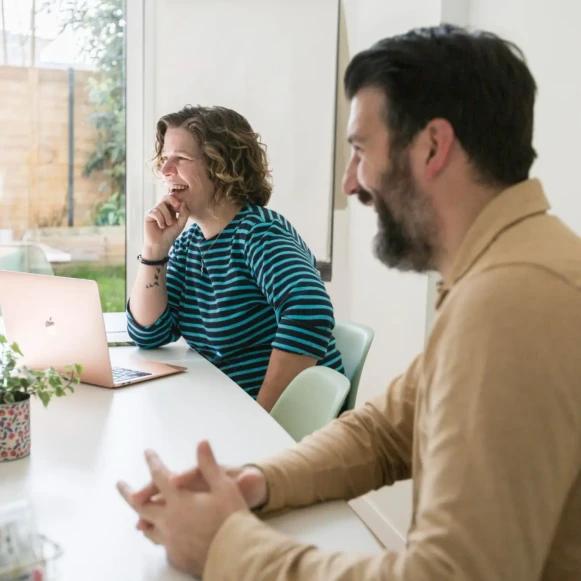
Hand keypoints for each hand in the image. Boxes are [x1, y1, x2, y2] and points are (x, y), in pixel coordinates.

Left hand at [118, 442, 248, 577]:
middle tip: (120, 484)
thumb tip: (201, 442)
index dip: (153, 462)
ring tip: (136, 511)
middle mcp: (168, 519)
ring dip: (140, 515)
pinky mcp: (176, 554)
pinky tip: (156, 533)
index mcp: (179, 500)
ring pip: (148, 526)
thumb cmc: (232, 517)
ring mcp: (170, 539)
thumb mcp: (225, 486)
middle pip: (141, 504)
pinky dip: (155, 533)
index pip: (160, 476)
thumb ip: (209, 465)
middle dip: (129, 492)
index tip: (147, 452)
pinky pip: (159, 542)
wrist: (236, 554)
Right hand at [143, 195, 188, 255]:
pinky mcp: (148, 215)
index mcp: (171, 210)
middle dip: (172, 200)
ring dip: (166, 215)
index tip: (181, 206)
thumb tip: (183, 203)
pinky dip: (160, 219)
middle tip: (177, 206)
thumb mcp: (180, 225)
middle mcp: (162, 209)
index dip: (177, 201)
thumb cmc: (170, 235)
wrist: (160, 244)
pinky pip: (155, 211)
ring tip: (168, 224)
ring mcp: (155, 211)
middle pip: (166, 197)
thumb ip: (184, 214)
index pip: (174, 200)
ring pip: (161, 205)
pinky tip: (161, 226)